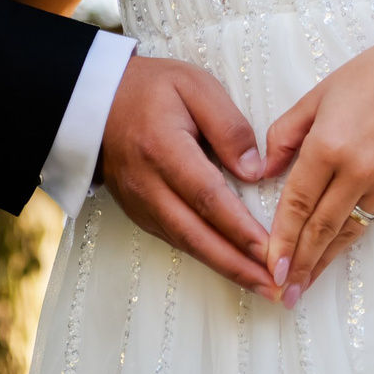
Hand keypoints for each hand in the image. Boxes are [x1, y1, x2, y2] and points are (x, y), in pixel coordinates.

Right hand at [99, 54, 288, 298]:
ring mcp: (141, 203)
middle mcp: (148, 185)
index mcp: (163, 148)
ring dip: (226, 268)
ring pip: (187, 244)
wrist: (96, 102)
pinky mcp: (141, 213)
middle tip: (276, 287)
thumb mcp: (195, 86)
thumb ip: (228, 126)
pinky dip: (208, 257)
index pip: (207, 196)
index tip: (272, 249)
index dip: (239, 228)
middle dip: (237, 265)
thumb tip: (256, 171)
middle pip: (196, 234)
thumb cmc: (151, 88)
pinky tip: (235, 267)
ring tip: (265, 285)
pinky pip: (177, 240)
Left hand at [261, 36, 373, 300]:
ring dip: (322, 262)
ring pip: (344, 232)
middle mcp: (354, 170)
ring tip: (303, 287)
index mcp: (327, 145)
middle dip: (299, 265)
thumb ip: (285, 134)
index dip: (280, 240)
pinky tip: (332, 255)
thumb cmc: (370, 76)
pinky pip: (366, 220)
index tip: (268, 267)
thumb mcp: (317, 96)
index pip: (296, 204)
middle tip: (281, 294)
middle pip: (319, 228)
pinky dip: (346, 241)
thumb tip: (264, 171)